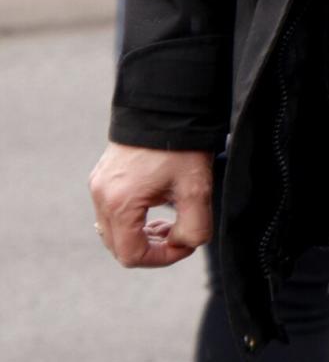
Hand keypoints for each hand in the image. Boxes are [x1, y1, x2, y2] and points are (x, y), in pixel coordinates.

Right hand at [89, 143, 213, 267]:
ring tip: (167, 219)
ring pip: (113, 229)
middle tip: (176, 232)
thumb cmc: (182, 144)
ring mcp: (98, 184)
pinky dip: (132, 216)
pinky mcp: (102, 174)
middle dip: (150, 247)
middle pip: (119, 246)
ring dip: (140, 232)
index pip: (132, 255)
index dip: (162, 258)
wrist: (167, 102)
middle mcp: (101, 196)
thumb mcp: (197, 189)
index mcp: (120, 203)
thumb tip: (182, 244)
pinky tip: (156, 202)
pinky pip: (111, 209)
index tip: (185, 244)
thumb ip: (194, 228)